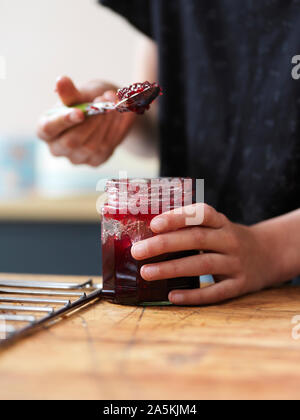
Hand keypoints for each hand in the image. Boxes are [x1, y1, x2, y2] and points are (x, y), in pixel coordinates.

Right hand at [37, 76, 135, 165]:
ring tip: (113, 104)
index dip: (63, 121)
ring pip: (92, 145)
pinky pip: (106, 147)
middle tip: (104, 101)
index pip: (48, 129)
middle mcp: (58, 148)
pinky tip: (120, 115)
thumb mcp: (77, 94)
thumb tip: (61, 81)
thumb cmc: (85, 101)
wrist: (106, 110)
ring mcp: (77, 158)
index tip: (80, 112)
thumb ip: (69, 93)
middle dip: (90, 121)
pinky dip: (115, 129)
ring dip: (105, 123)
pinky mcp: (95, 161)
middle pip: (72, 142)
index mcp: (45, 129)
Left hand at [131, 204, 280, 304]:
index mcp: (222, 223)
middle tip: (137, 252)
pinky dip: (193, 295)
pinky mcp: (239, 285)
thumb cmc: (228, 239)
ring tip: (146, 272)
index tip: (154, 224)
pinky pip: (215, 292)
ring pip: (202, 265)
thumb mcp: (216, 227)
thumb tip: (147, 234)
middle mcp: (230, 240)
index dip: (178, 217)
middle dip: (164, 245)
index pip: (201, 214)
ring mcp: (236, 263)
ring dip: (172, 269)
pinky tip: (172, 296)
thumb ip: (190, 228)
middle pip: (196, 240)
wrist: (268, 254)